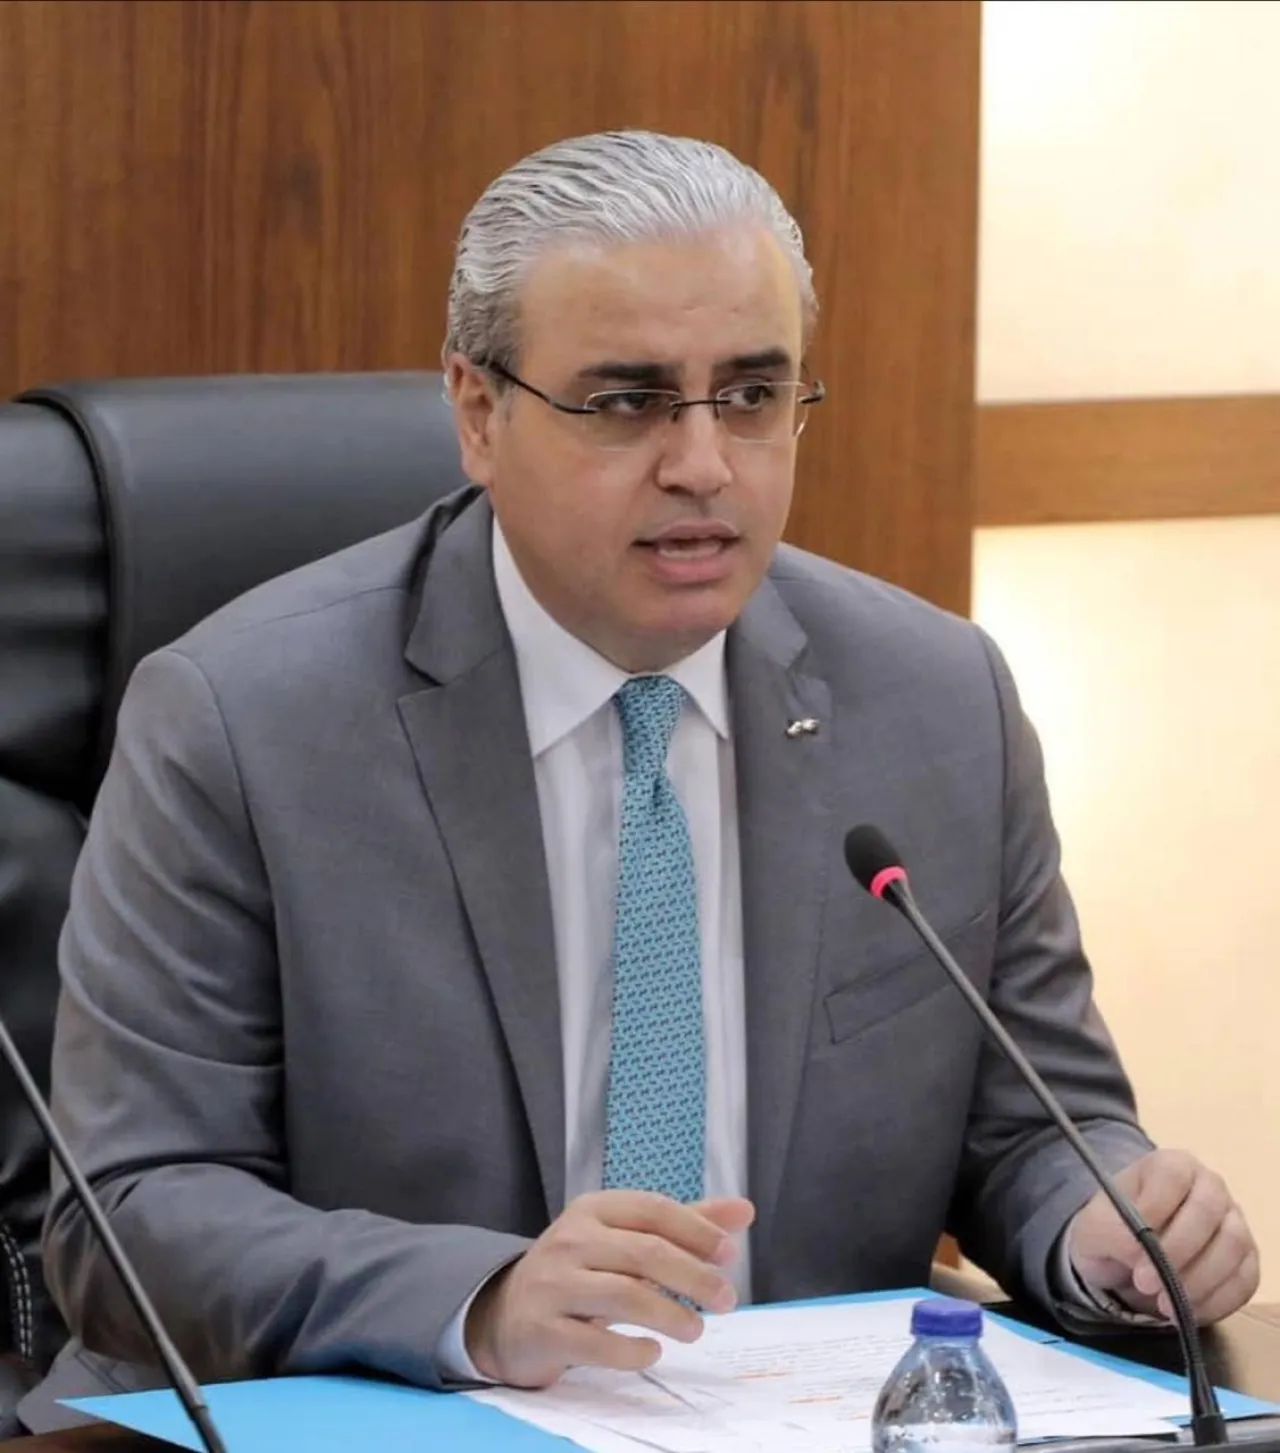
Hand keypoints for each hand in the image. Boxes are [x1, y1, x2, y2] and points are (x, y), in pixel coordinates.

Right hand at [465, 1190, 754, 1387]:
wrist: (507, 1313)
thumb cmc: (581, 1270)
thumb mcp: (624, 1238)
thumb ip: (683, 1225)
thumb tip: (744, 1209)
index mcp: (593, 1210)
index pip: (653, 1210)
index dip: (696, 1230)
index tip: (729, 1254)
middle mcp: (571, 1240)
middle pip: (645, 1253)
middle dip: (694, 1276)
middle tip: (727, 1300)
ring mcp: (553, 1284)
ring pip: (623, 1296)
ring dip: (670, 1314)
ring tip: (696, 1329)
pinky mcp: (542, 1329)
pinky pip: (594, 1343)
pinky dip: (630, 1350)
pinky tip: (652, 1352)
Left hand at [1067, 1149, 1258, 1324]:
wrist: (1128, 1256)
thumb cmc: (1113, 1229)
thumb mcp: (1094, 1227)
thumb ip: (1112, 1232)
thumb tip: (1141, 1256)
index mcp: (1170, 1165)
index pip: (1173, 1176)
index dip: (1155, 1208)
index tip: (1132, 1244)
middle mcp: (1209, 1186)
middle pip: (1208, 1211)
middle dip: (1176, 1252)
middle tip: (1144, 1282)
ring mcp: (1233, 1221)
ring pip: (1232, 1247)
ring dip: (1197, 1281)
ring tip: (1162, 1303)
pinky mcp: (1245, 1260)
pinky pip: (1243, 1281)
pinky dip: (1215, 1302)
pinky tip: (1183, 1312)